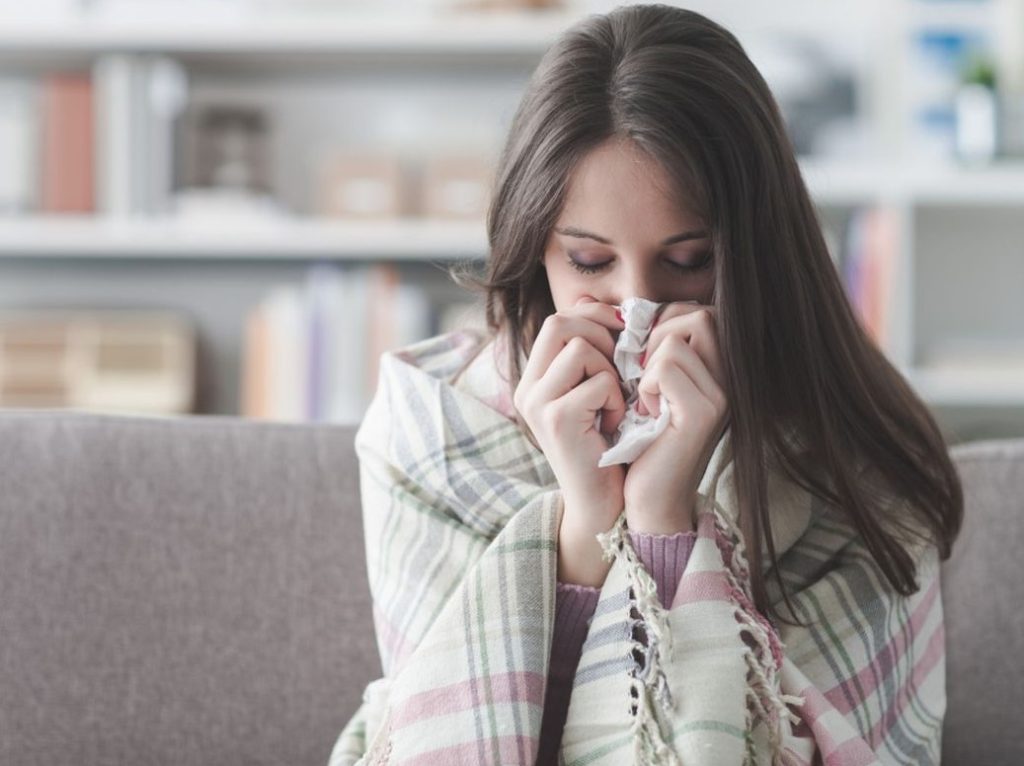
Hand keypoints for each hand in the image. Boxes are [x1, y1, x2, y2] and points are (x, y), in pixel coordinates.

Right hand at [513, 296, 626, 585]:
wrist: (603, 505)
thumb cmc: (608, 447)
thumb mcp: (597, 393)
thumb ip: (594, 353)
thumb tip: (601, 304)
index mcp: (535, 379)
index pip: (559, 318)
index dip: (595, 317)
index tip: (623, 336)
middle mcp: (527, 388)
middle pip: (562, 322)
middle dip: (603, 337)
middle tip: (621, 369)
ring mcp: (537, 403)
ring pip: (581, 348)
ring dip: (611, 371)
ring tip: (614, 402)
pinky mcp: (556, 419)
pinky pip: (599, 382)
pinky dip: (617, 400)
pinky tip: (614, 425)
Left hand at [623, 302, 729, 533]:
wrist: (647, 499)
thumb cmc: (640, 443)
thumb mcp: (643, 387)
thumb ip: (643, 348)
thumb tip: (600, 302)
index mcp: (718, 370)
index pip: (698, 312)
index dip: (663, 324)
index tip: (642, 359)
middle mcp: (730, 380)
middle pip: (697, 315)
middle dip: (656, 337)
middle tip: (642, 376)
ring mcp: (722, 395)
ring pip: (676, 339)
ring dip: (647, 366)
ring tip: (645, 399)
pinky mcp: (704, 413)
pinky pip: (668, 366)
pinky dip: (646, 385)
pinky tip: (646, 413)